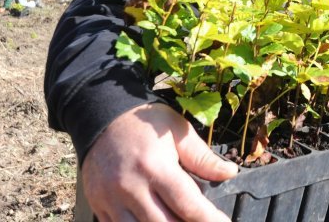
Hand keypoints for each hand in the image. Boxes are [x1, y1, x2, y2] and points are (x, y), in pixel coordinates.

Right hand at [81, 103, 237, 221]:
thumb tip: (229, 173)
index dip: (209, 219)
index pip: (187, 204)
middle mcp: (131, 187)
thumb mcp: (178, 131)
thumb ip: (203, 157)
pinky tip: (157, 220)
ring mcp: (111, 200)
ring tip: (180, 220)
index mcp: (154, 166)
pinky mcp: (99, 206)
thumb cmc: (145, 123)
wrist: (101, 118)